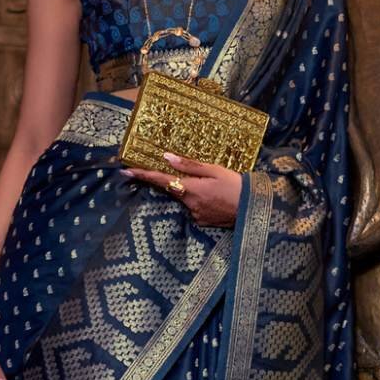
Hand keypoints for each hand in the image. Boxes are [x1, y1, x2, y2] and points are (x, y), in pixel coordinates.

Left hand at [120, 152, 242, 226]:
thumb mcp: (214, 170)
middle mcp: (189, 205)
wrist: (254, 208)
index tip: (125, 171)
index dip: (142, 175)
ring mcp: (196, 216)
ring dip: (193, 192)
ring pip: (186, 199)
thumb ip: (189, 165)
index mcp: (190, 189)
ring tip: (215, 188)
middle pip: (174, 190)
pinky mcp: (203, 223)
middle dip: (177, 182)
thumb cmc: (236, 185)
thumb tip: (166, 157)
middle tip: (194, 176)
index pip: (161, 180)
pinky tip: (216, 198)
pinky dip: (201, 201)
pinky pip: (195, 209)